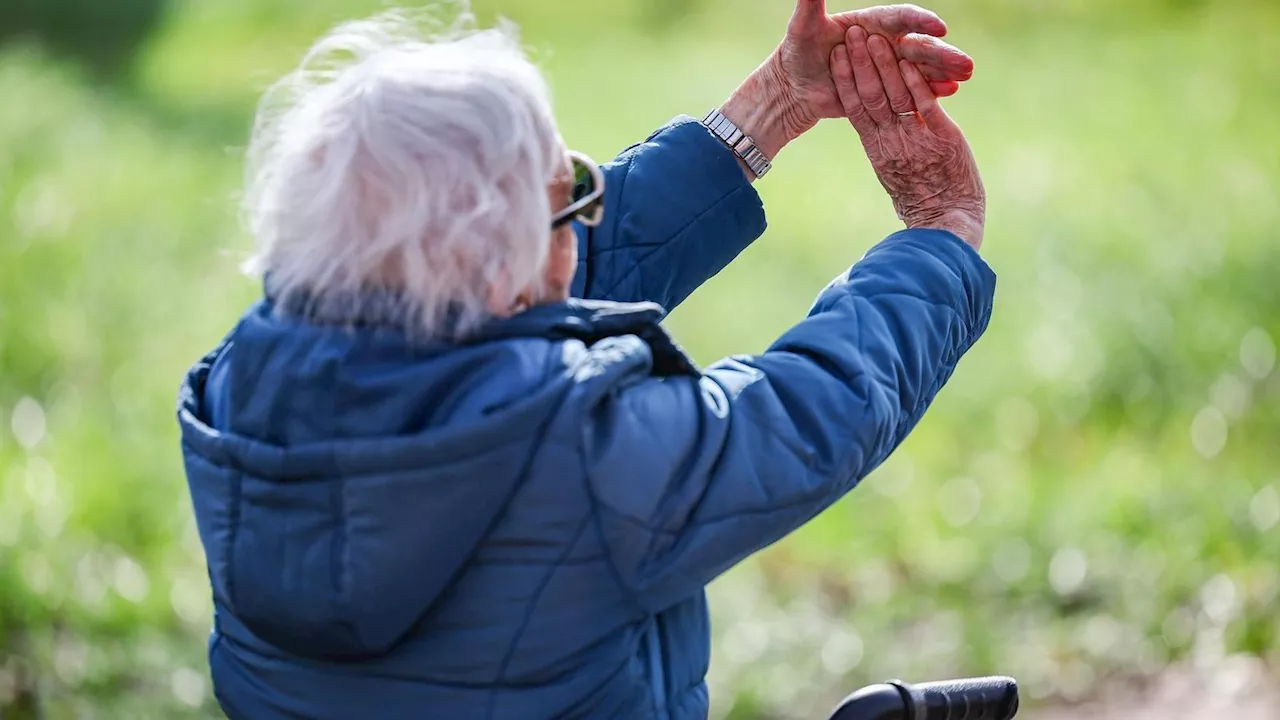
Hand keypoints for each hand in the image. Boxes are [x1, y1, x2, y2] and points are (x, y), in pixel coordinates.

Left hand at [777, 2, 973, 130]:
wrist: (795, 86)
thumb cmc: (798, 51)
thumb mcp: (802, 26)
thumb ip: (811, 3)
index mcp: (872, 23)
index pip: (901, 18)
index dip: (921, 21)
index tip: (939, 27)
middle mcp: (885, 43)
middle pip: (918, 45)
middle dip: (942, 53)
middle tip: (964, 62)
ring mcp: (887, 68)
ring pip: (920, 68)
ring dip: (943, 72)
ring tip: (964, 77)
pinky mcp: (884, 90)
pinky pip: (909, 90)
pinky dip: (929, 91)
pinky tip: (948, 92)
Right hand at [830, 27, 984, 249]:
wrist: (946, 225)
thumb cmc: (924, 206)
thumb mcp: (895, 177)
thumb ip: (887, 151)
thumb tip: (879, 136)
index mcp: (878, 151)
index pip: (855, 110)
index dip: (845, 82)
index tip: (836, 58)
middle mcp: (892, 142)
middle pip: (870, 97)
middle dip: (860, 64)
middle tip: (851, 34)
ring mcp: (916, 139)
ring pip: (894, 96)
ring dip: (884, 65)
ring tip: (875, 38)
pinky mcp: (943, 137)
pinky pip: (924, 105)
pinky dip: (915, 81)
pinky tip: (907, 60)